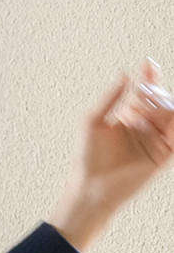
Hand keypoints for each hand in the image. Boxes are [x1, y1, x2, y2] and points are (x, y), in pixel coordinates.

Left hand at [50, 61, 173, 251]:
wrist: (89, 188)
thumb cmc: (86, 160)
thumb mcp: (92, 120)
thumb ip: (109, 97)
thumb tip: (125, 75)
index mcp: (128, 118)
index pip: (145, 93)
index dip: (149, 78)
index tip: (147, 65)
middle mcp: (143, 129)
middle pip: (160, 101)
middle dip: (153, 94)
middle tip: (140, 97)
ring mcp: (152, 143)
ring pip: (170, 116)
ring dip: (162, 108)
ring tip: (146, 112)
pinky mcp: (160, 158)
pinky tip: (169, 117)